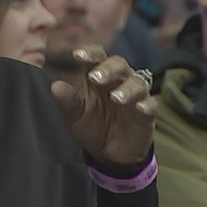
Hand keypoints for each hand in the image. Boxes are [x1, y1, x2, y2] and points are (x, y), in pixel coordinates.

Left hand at [50, 45, 157, 167]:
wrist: (108, 153)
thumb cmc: (90, 126)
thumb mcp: (74, 116)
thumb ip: (67, 101)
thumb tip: (55, 85)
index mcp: (98, 76)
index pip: (97, 57)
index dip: (89, 53)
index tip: (77, 55)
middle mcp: (118, 81)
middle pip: (118, 65)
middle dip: (107, 69)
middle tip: (95, 78)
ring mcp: (135, 95)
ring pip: (137, 83)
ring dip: (127, 89)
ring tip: (115, 98)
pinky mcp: (147, 112)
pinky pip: (151, 104)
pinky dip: (146, 105)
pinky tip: (140, 108)